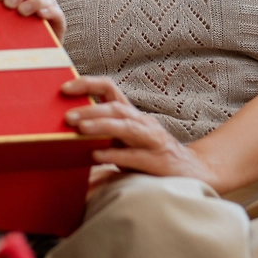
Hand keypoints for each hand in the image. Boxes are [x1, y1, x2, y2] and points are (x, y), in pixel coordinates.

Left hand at [0, 0, 65, 40]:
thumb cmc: (11, 40)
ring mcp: (49, 9)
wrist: (32, 58)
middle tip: (8, 5)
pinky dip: (48, 11)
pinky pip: (57, 12)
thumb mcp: (0, 25)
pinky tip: (40, 16)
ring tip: (21, 12)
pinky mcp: (58, 23)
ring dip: (33, 2)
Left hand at [62, 75, 217, 186]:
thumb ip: (102, 132)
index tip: (63, 88)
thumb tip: (67, 128)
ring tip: (80, 129)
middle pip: (115, 107)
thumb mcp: (125, 139)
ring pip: (127, 127)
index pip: (109, 88)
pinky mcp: (159, 162)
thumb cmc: (149, 156)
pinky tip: (97, 155)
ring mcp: (153, 141)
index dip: (87, 84)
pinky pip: (135, 156)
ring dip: (101, 126)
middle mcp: (142, 122)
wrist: (193, 173)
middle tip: (66, 116)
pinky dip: (116, 154)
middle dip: (89, 110)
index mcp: (131, 114)